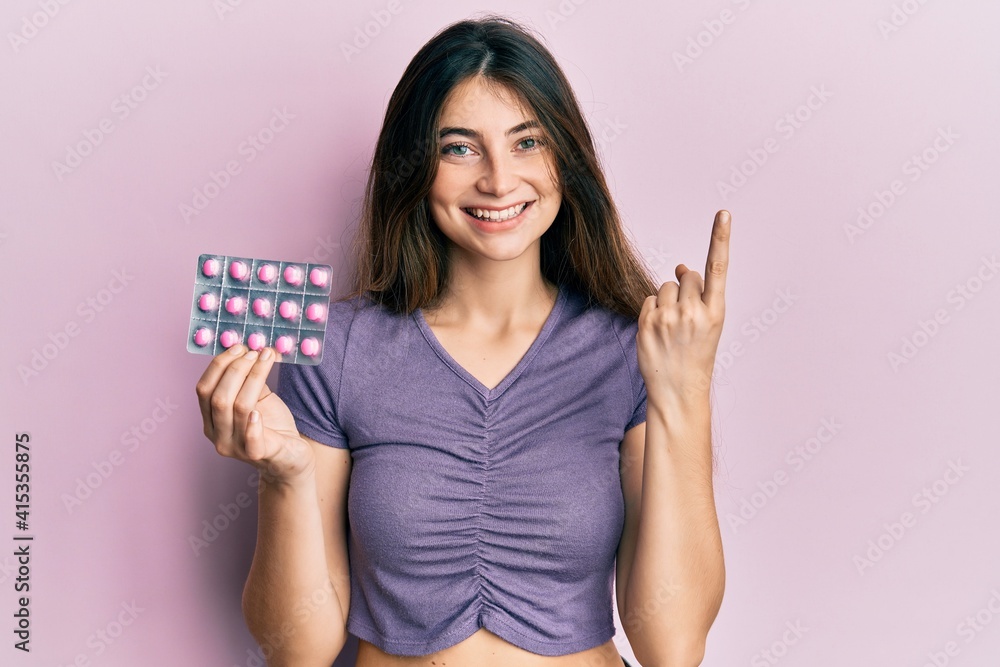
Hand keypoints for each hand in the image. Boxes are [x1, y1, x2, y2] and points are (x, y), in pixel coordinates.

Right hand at [195, 345, 315, 485]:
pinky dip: (253, 424)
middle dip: (237, 369)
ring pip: (238, 408)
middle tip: (255, 351)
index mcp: (211, 420)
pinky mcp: (258, 455)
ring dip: (254, 378)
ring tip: (267, 358)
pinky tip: (259, 410)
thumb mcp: (257, 399)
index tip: (238, 347)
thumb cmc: (271, 425)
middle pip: (219, 397)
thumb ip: (248, 380)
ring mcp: (236, 448)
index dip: (219, 366)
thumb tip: (249, 349)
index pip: (204, 390)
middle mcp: (218, 435)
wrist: (291, 457)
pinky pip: (251, 440)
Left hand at [637, 209, 730, 405]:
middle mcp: (694, 312)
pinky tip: (659, 331)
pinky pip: (649, 299)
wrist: (678, 389)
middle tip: (687, 318)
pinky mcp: (647, 323)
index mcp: (716, 311)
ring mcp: (669, 318)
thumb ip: (698, 293)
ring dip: (668, 300)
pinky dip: (653, 311)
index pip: (718, 268)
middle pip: (687, 276)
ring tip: (672, 327)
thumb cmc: (695, 353)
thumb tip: (680, 265)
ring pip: (666, 286)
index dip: (721, 238)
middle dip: (685, 288)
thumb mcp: (706, 324)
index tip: (724, 214)